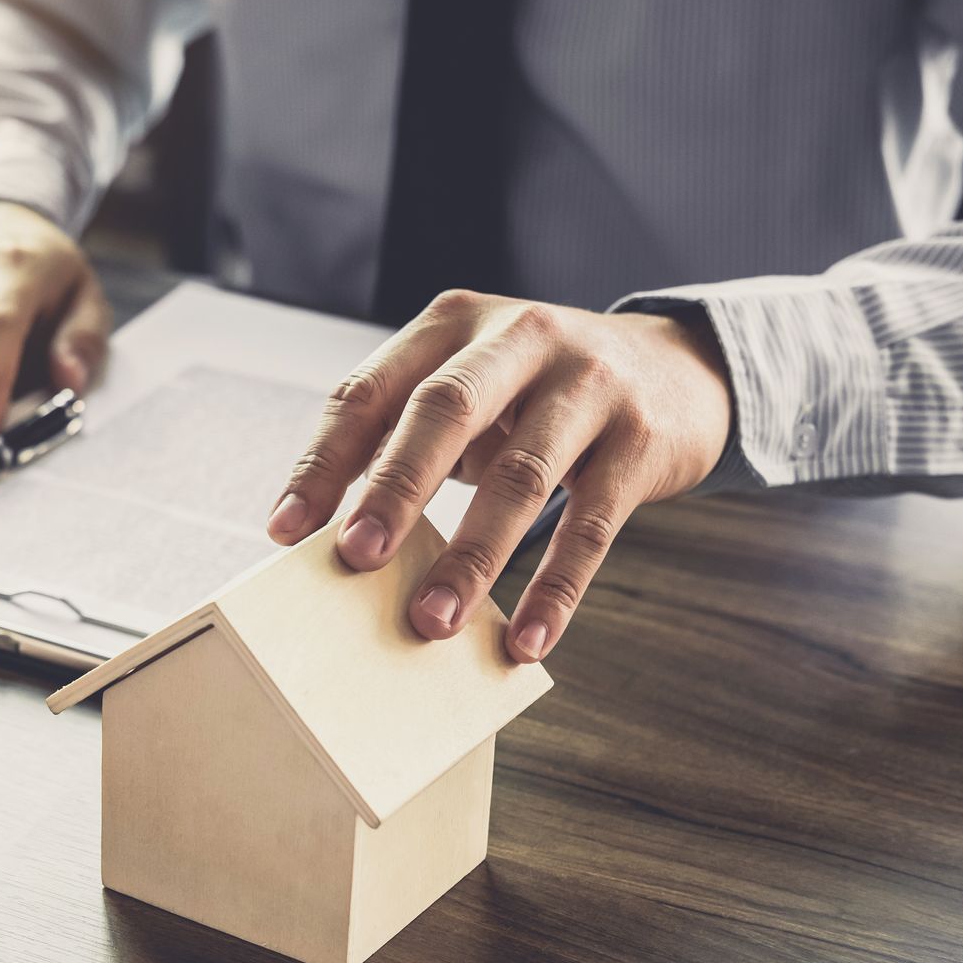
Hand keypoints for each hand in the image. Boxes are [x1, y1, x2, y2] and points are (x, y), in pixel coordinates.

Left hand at [267, 292, 729, 661]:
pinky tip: (525, 638)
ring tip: (434, 621)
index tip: (284, 531)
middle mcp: (520, 338)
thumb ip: (402, 435)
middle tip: (356, 559)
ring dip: (471, 557)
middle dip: (394, 490)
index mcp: (453, 324)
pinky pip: (591, 524)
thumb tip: (325, 531)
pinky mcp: (640, 439)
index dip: (324, 461)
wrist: (678, 367)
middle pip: (444, 412)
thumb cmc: (539, 391)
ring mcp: (588, 384)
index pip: (370, 389)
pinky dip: (555, 589)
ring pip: (520, 475)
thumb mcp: (470, 385)